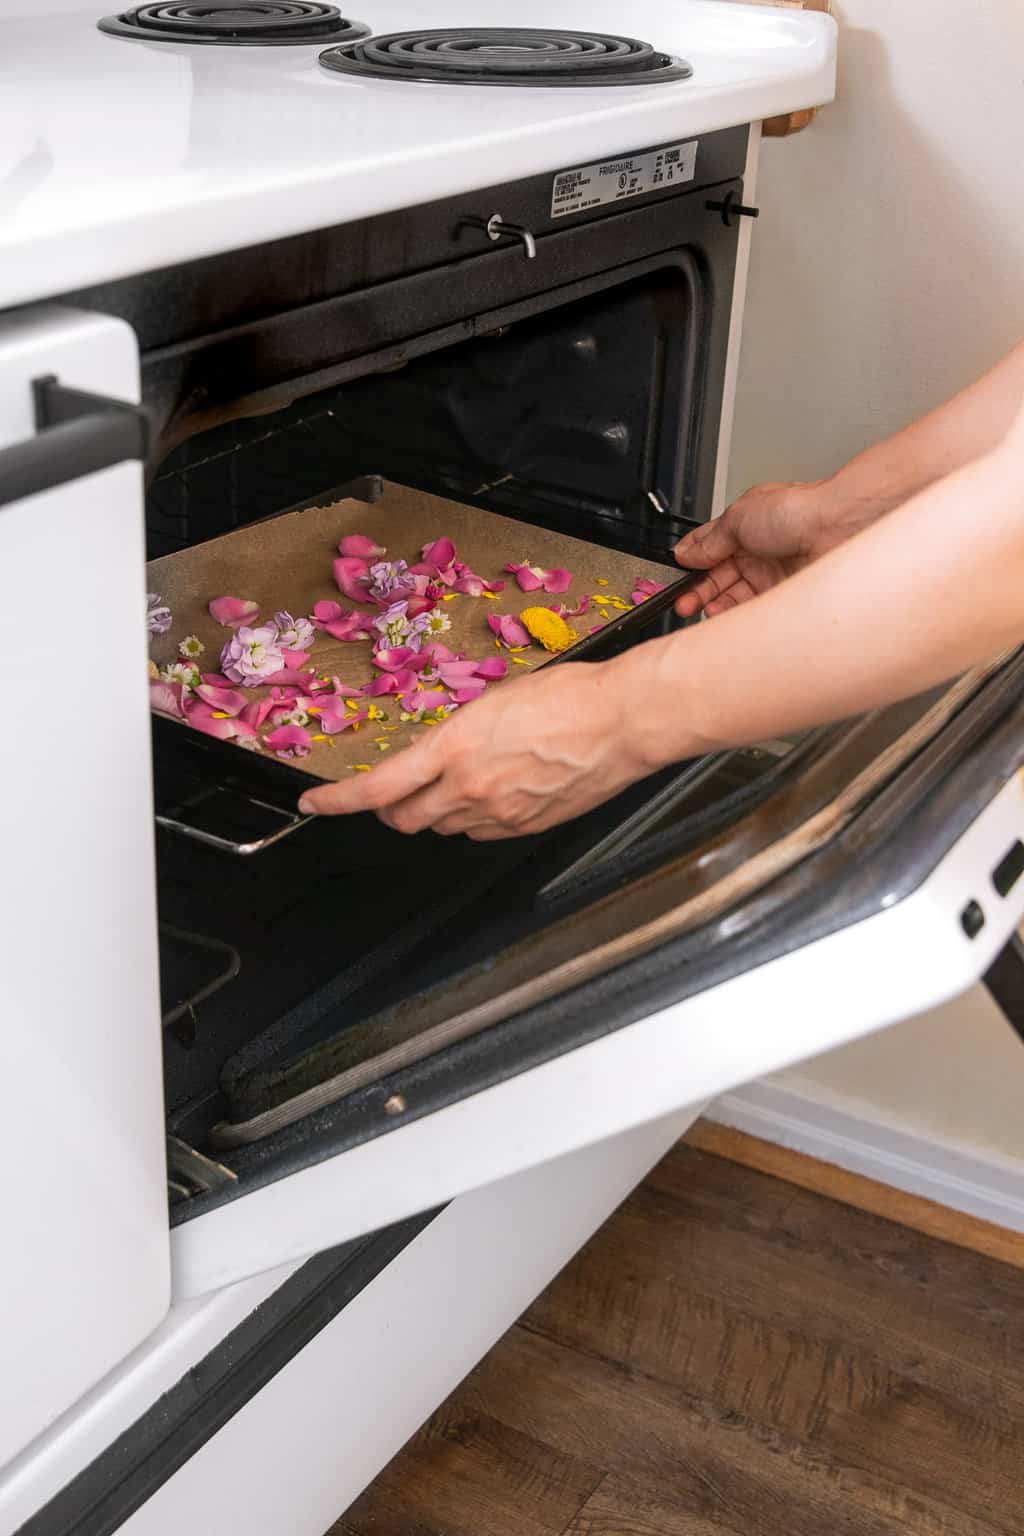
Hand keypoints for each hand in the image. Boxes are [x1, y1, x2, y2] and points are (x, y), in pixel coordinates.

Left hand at [297, 658, 659, 839]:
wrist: (623, 721)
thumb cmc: (570, 697)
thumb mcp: (494, 701)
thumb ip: (457, 734)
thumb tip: (439, 752)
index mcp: (455, 749)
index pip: (377, 788)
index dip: (338, 802)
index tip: (317, 804)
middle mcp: (470, 789)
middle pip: (403, 818)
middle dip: (389, 809)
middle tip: (392, 793)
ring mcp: (499, 815)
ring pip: (442, 828)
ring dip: (434, 812)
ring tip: (457, 784)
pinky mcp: (526, 828)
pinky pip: (480, 834)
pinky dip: (472, 821)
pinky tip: (490, 796)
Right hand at [674, 480, 833, 617]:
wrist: (836, 529)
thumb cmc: (798, 511)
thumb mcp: (738, 517)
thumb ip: (709, 540)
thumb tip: (686, 552)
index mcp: (746, 527)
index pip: (709, 550)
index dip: (690, 565)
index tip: (674, 579)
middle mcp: (759, 552)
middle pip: (719, 577)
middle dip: (697, 590)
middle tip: (682, 601)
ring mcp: (772, 575)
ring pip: (734, 597)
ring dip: (713, 605)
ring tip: (699, 610)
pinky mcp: (784, 596)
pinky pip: (753, 612)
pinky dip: (735, 617)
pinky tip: (721, 617)